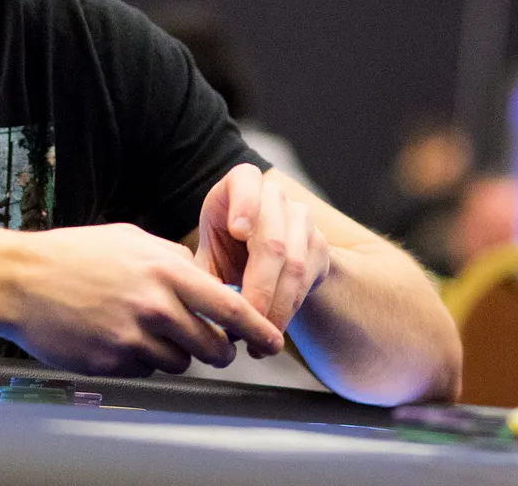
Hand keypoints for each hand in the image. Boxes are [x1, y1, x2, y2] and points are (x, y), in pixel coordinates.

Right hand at [0, 223, 283, 377]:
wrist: (20, 280)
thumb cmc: (74, 254)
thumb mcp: (132, 238)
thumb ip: (175, 259)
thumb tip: (211, 280)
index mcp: (165, 270)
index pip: (230, 307)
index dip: (259, 328)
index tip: (273, 341)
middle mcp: (154, 306)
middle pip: (213, 346)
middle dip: (218, 350)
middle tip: (211, 344)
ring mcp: (132, 339)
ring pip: (181, 363)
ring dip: (175, 353)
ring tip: (146, 330)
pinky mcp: (112, 363)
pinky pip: (146, 371)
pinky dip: (141, 360)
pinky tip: (117, 337)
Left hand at [196, 163, 330, 345]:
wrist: (258, 255)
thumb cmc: (223, 251)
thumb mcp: (207, 254)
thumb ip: (202, 272)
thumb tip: (198, 305)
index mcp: (241, 183)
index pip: (246, 180)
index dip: (245, 204)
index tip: (238, 231)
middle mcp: (274, 196)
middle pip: (271, 241)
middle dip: (259, 287)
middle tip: (245, 320)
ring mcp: (302, 219)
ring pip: (294, 265)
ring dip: (276, 307)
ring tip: (257, 338)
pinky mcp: (319, 246)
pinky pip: (307, 281)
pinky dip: (288, 310)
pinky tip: (272, 330)